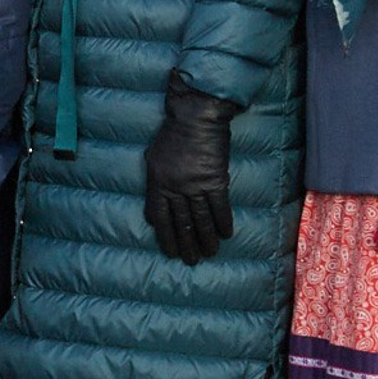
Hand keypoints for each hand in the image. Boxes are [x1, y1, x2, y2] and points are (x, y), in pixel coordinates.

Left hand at [144, 76, 237, 266]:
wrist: (195, 117)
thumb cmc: (172, 134)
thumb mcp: (152, 158)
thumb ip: (154, 184)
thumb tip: (153, 213)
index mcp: (158, 183)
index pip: (160, 217)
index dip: (165, 236)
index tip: (170, 251)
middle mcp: (176, 188)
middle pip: (181, 222)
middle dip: (186, 244)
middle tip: (191, 261)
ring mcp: (196, 186)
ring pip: (201, 219)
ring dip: (206, 238)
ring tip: (209, 253)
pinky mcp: (216, 180)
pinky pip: (220, 207)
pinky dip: (223, 222)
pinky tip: (226, 235)